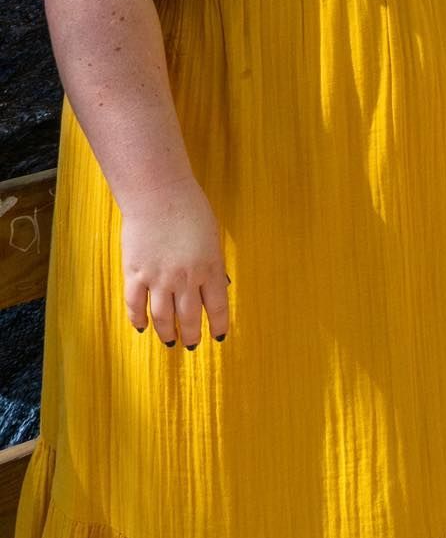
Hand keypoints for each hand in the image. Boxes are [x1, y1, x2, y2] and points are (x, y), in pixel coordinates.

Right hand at [121, 184, 228, 348]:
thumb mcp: (211, 236)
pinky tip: (141, 327)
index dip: (217, 325)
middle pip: (189, 317)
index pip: (216, 306)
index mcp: (210, 267)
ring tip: (169, 341)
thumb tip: (215, 285)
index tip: (217, 337)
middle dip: (191, 334)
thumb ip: (212, 262)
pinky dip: (138, 319)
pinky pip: (135, 304)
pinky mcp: (136, 273)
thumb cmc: (190, 208)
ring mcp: (159, 278)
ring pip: (163, 317)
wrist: (158, 193)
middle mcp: (185, 279)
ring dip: (166, 332)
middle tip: (192, 344)